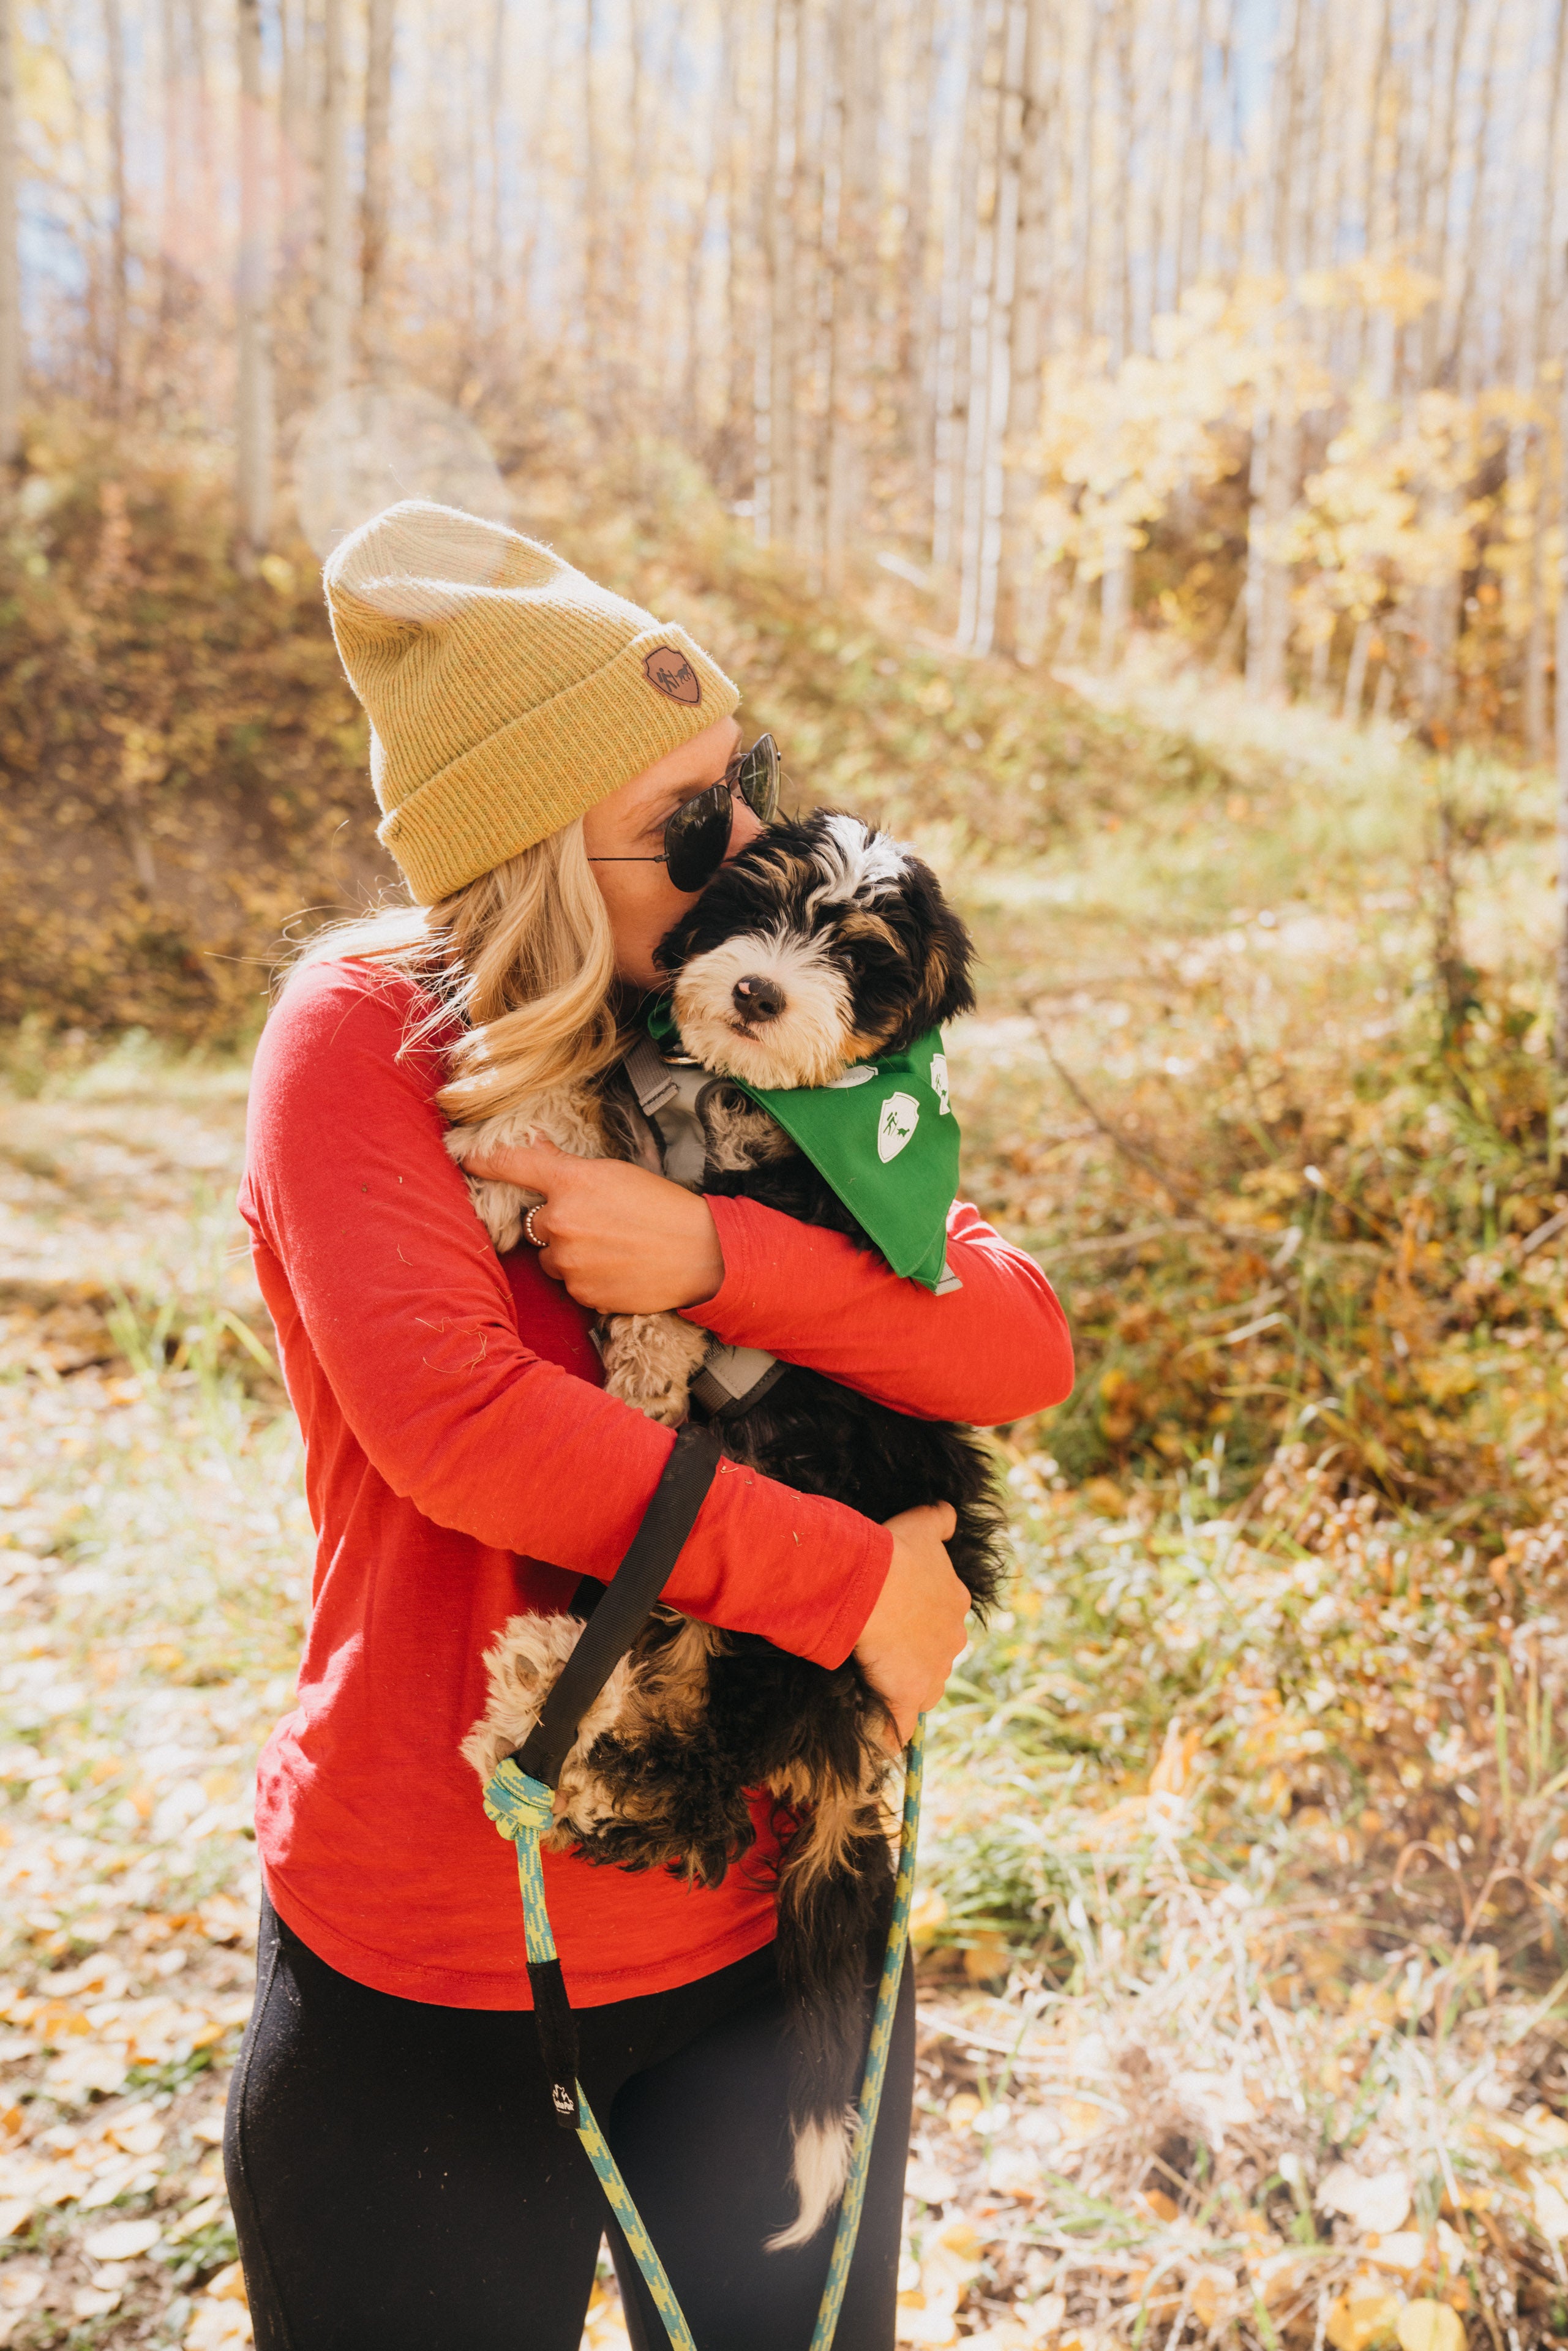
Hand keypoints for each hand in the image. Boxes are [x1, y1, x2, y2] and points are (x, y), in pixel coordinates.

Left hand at [460, 1137, 725, 1312]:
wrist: (701, 1253)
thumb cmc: (664, 1207)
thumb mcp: (617, 1173)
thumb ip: (571, 1168)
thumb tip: (538, 1150)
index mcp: (571, 1182)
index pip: (514, 1165)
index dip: (485, 1161)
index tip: (466, 1159)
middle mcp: (561, 1221)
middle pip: (537, 1222)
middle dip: (559, 1223)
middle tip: (599, 1222)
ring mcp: (569, 1261)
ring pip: (551, 1257)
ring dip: (570, 1253)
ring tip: (612, 1248)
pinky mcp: (580, 1293)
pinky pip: (569, 1283)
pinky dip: (586, 1277)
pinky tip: (617, 1268)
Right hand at [854, 1502, 966, 1747]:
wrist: (875, 1585)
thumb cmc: (895, 1553)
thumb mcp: (922, 1525)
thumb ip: (939, 1520)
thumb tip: (949, 1513)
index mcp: (956, 1601)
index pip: (946, 1619)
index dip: (924, 1620)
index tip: (903, 1619)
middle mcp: (953, 1638)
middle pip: (939, 1654)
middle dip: (919, 1655)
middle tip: (888, 1648)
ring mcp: (932, 1670)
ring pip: (925, 1687)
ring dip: (907, 1688)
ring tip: (880, 1684)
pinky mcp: (908, 1694)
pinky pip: (902, 1724)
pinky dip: (894, 1732)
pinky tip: (884, 1740)